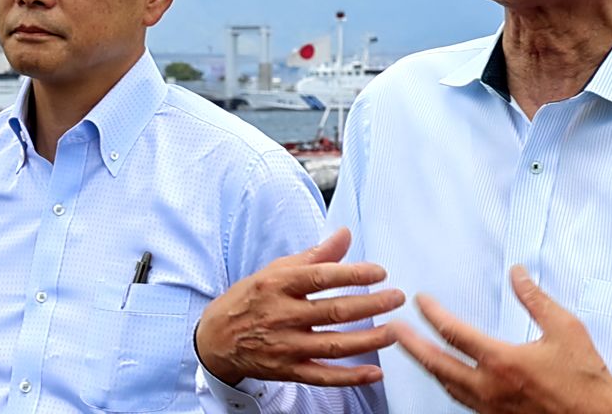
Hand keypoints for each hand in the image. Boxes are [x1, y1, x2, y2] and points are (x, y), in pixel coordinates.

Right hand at [195, 227, 405, 386]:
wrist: (216, 339)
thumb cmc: (249, 299)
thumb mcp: (275, 270)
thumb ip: (314, 256)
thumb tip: (345, 234)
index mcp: (279, 285)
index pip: (321, 277)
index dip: (353, 274)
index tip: (379, 272)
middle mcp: (283, 316)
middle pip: (333, 311)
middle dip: (370, 305)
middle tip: (396, 298)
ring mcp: (286, 346)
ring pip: (333, 345)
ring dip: (368, 340)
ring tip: (394, 332)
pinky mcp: (288, 370)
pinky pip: (323, 376)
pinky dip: (350, 377)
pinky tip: (375, 373)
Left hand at [392, 265, 611, 413]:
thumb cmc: (587, 378)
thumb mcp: (566, 329)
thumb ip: (536, 299)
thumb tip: (517, 272)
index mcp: (503, 362)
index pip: (454, 334)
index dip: (433, 313)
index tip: (420, 299)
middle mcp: (489, 388)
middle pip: (436, 364)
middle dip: (410, 344)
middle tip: (391, 328)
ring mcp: (490, 409)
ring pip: (446, 386)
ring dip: (426, 365)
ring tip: (411, 349)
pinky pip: (462, 401)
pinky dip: (447, 384)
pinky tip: (445, 376)